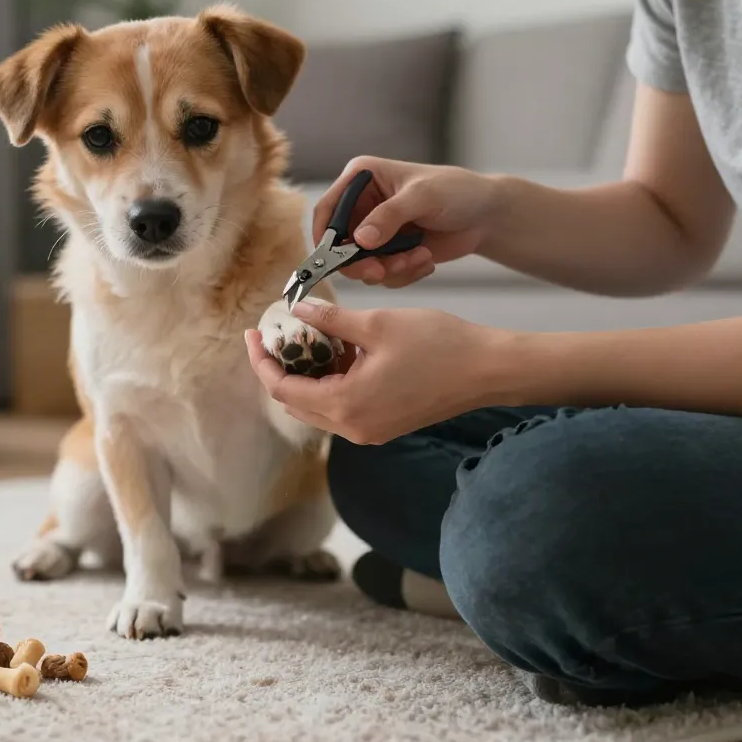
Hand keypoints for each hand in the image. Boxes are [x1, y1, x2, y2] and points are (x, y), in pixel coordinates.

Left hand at [245, 300, 511, 444]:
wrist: (489, 371)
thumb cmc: (439, 345)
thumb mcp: (377, 324)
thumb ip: (331, 319)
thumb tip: (296, 310)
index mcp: (345, 405)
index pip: (282, 388)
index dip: (262, 361)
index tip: (253, 335)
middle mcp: (352, 427)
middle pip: (296, 402)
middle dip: (280, 367)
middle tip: (272, 335)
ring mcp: (369, 431)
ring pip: (318, 406)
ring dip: (306, 374)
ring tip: (306, 337)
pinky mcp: (383, 426)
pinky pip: (341, 406)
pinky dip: (330, 381)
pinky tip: (338, 351)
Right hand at [313, 156, 502, 287]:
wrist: (486, 215)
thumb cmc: (457, 191)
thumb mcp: (422, 197)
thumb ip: (389, 217)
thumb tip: (360, 240)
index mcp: (361, 179)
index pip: (328, 209)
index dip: (325, 236)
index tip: (333, 259)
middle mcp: (363, 206)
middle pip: (339, 244)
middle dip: (361, 262)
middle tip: (380, 271)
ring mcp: (376, 232)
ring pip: (361, 264)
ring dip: (388, 269)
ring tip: (418, 258)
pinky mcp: (390, 253)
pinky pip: (382, 275)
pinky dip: (403, 274)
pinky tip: (425, 260)